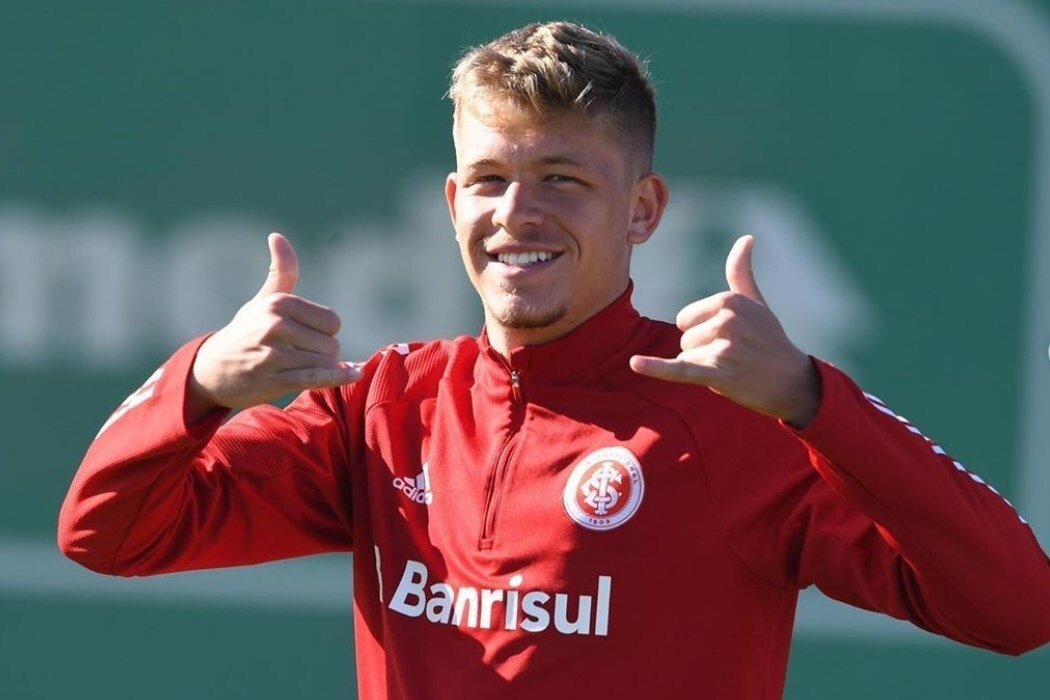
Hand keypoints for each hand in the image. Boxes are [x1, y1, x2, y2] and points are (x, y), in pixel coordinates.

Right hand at [187, 233, 361, 415]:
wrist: (211, 371)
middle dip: (321, 355)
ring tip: (294, 369)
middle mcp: (276, 325)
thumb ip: (280, 271)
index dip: (324, 334)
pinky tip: (354, 374)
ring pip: (326, 363)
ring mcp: (274, 353)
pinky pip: (316, 378)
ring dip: (319, 371)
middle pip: (332, 345)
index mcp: (279, 304)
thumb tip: (277, 236)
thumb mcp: (263, 300)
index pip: (332, 322)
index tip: (304, 338)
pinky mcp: (273, 379)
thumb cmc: (245, 333)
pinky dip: (337, 378)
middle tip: (296, 357)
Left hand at [629, 235, 820, 427]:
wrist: (791, 381)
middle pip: (684, 338)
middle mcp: (725, 320)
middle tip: (733, 355)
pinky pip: (679, 370)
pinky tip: (635, 363)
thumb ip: (741, 272)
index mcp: (727, 300)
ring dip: (704, 366)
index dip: (702, 332)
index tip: (729, 337)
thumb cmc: (770, 340)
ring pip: (685, 357)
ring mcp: (722, 348)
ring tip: (732, 367)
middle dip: (702, 350)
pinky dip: (656, 368)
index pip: (684, 319)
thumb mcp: (755, 302)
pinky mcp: (717, 374)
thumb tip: (746, 238)